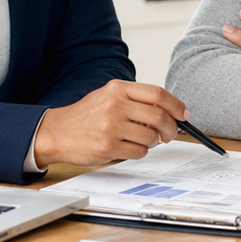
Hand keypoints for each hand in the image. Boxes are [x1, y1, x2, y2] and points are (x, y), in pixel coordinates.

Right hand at [33, 80, 186, 166]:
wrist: (56, 132)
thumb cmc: (86, 115)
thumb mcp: (108, 96)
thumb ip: (135, 99)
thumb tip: (169, 110)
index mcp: (117, 89)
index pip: (157, 93)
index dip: (176, 104)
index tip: (183, 114)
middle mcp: (115, 105)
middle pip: (158, 116)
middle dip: (171, 128)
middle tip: (170, 134)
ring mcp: (111, 126)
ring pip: (151, 137)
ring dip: (153, 143)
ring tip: (143, 141)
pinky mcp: (107, 146)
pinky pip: (139, 152)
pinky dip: (140, 152)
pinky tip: (131, 148)